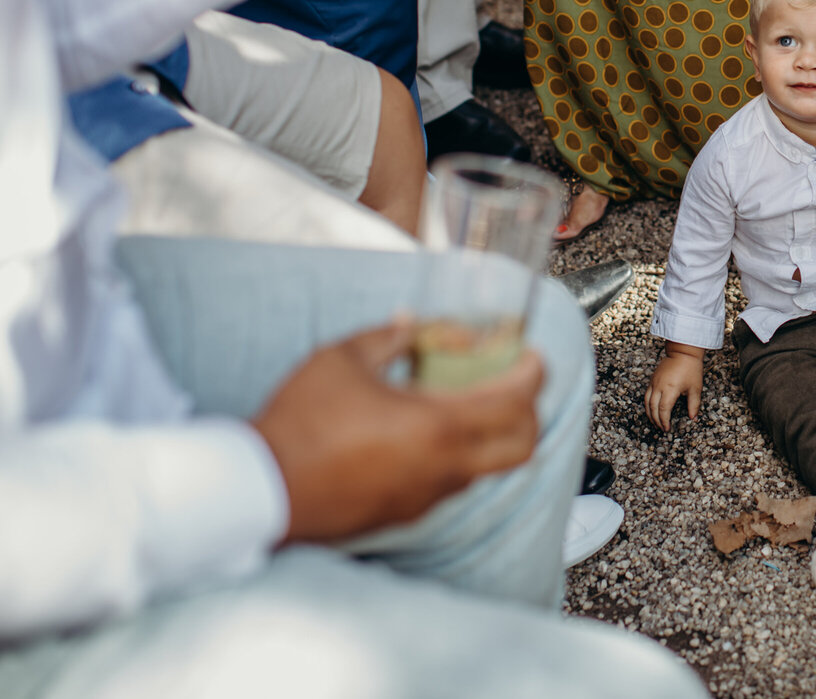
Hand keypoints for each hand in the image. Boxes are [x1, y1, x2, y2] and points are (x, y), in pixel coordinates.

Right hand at [251, 319, 543, 543]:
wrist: (261, 490)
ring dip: (492, 434)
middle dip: (530, 412)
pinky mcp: (407, 513)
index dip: (534, 374)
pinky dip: (457, 455)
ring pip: (489, 467)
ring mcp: (428, 496)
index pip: (517, 402)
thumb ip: (387, 336)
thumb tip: (410, 320)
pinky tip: (425, 433)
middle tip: (513, 384)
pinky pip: (452, 482)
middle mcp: (445, 466)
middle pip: (524, 446)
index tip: (531, 355)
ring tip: (464, 402)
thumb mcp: (342, 359)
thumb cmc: (300, 422)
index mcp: (438, 425)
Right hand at [645, 345, 704, 431]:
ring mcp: (654, 382)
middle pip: (653, 408)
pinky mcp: (652, 379)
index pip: (663, 410)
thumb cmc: (691, 369)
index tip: (667, 429)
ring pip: (647, 402)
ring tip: (655, 422)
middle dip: (656, 420)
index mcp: (671, 389)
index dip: (664, 421)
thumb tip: (693, 418)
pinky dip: (647, 404)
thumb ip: (694, 405)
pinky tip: (651, 410)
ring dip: (650, 414)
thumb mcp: (695, 388)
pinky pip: (646, 394)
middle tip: (661, 428)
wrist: (683, 352)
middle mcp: (660, 386)